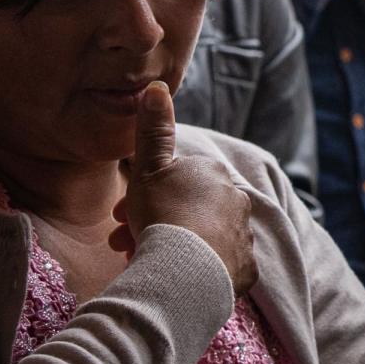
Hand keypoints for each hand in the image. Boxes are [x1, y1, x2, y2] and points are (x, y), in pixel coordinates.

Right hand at [110, 82, 257, 297]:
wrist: (186, 269)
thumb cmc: (163, 213)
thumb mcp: (149, 168)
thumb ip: (154, 129)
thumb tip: (158, 86)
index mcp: (214, 174)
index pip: (174, 180)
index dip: (143, 194)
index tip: (119, 213)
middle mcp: (236, 201)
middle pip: (185, 210)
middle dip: (151, 223)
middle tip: (121, 240)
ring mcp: (244, 236)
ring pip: (198, 238)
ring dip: (167, 246)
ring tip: (138, 260)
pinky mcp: (245, 269)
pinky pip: (215, 266)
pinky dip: (192, 269)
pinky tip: (170, 277)